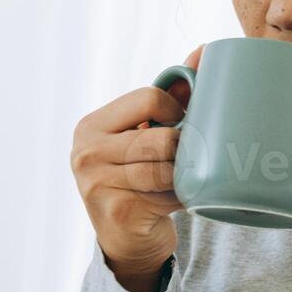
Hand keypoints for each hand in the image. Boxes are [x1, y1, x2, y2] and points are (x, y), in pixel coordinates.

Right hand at [70, 44, 204, 290]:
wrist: (127, 240)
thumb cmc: (140, 178)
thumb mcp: (146, 135)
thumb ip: (172, 97)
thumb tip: (204, 51)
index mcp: (92, 125)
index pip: (149, 97)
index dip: (177, 110)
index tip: (181, 126)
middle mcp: (86, 151)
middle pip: (162, 136)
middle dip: (186, 148)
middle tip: (191, 158)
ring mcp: (96, 183)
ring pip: (167, 167)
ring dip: (187, 175)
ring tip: (187, 178)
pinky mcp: (117, 210)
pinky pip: (169, 194)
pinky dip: (184, 196)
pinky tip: (180, 198)